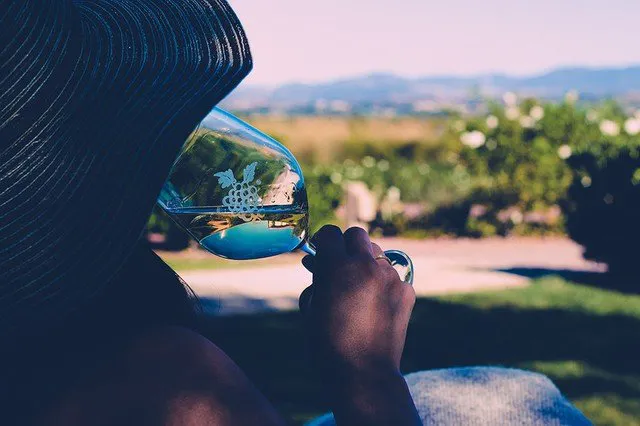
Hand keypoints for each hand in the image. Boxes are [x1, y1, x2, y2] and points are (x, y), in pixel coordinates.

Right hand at [299, 225, 415, 377]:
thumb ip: (315, 279)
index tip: (319, 251)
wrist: (363, 374)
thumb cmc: (328, 346)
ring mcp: (390, 278)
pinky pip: (392, 275)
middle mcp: (367, 266)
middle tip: (338, 264)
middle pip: (357, 235)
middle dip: (346, 245)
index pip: (330, 233)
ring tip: (357, 286)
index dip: (321, 241)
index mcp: (338, 268)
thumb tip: (316, 263)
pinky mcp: (406, 291)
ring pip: (377, 254)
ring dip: (365, 262)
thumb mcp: (310, 309)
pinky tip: (374, 304)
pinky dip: (382, 283)